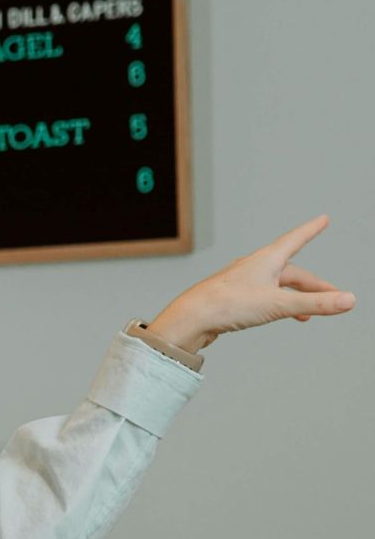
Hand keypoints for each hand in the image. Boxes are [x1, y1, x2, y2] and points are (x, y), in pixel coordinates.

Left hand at [145, 215, 355, 353]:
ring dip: (296, 298)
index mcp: (266, 260)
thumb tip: (348, 300)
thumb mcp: (278, 304)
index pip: (295, 239)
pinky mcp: (232, 298)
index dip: (311, 230)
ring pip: (277, 286)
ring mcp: (241, 282)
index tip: (322, 219)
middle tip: (333, 298)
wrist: (189, 319)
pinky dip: (277, 305)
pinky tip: (278, 316)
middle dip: (314, 286)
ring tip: (308, 313)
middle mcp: (253, 267)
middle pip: (291, 272)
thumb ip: (315, 303)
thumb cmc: (227, 305)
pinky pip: (262, 297)